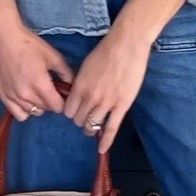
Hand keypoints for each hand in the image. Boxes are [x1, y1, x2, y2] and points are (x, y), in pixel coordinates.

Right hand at [0, 19, 73, 122]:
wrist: (3, 38)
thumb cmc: (28, 44)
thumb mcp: (53, 56)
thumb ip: (65, 72)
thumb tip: (71, 85)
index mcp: (40, 84)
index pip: (57, 106)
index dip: (63, 101)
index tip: (62, 94)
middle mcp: (25, 94)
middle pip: (45, 109)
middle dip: (51, 102)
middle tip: (51, 90)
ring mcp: (12, 97)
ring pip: (32, 112)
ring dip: (38, 106)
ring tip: (37, 93)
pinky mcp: (2, 96)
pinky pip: (17, 113)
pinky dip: (24, 109)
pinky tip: (26, 99)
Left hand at [61, 24, 150, 153]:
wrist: (126, 45)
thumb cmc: (106, 50)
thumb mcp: (86, 65)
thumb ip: (80, 82)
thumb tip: (77, 92)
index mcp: (79, 86)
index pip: (69, 110)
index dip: (71, 113)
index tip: (75, 112)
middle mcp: (89, 97)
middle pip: (79, 119)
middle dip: (80, 121)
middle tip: (85, 119)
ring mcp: (106, 103)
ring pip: (92, 125)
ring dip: (90, 129)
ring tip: (91, 130)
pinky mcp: (121, 106)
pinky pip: (111, 128)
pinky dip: (106, 141)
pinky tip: (102, 149)